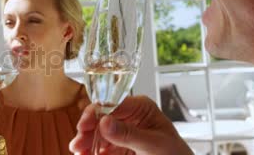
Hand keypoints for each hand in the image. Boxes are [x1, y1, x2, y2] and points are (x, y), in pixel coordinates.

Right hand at [70, 96, 192, 154]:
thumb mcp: (154, 144)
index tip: (84, 125)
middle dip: (87, 131)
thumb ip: (129, 134)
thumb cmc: (176, 154)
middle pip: (100, 119)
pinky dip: (92, 152)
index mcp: (140, 108)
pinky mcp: (118, 147)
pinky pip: (101, 148)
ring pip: (97, 134)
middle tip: (77, 144)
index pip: (112, 103)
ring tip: (79, 153)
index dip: (95, 113)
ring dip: (86, 143)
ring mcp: (122, 133)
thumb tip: (104, 121)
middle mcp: (128, 117)